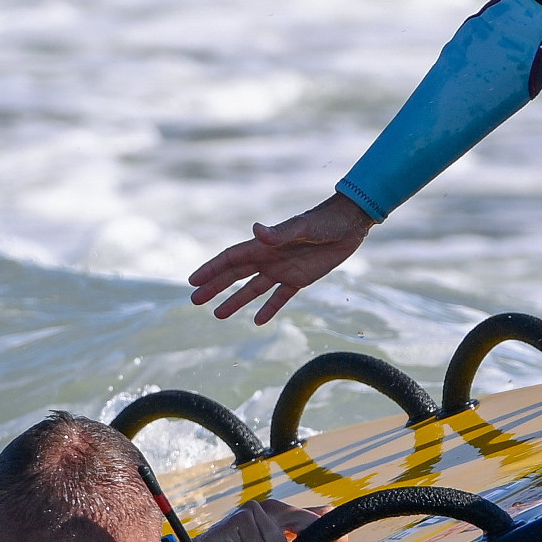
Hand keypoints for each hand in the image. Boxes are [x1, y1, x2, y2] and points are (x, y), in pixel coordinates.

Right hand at [188, 193, 373, 323]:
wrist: (349, 223)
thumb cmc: (325, 220)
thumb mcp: (303, 227)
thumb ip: (279, 232)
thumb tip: (255, 230)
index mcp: (265, 245)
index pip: (230, 259)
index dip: (211, 269)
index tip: (192, 281)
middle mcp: (269, 258)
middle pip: (235, 275)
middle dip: (214, 286)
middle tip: (194, 300)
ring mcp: (283, 270)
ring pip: (253, 289)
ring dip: (236, 301)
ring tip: (217, 315)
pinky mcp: (300, 279)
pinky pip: (280, 297)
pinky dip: (269, 308)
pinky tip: (258, 321)